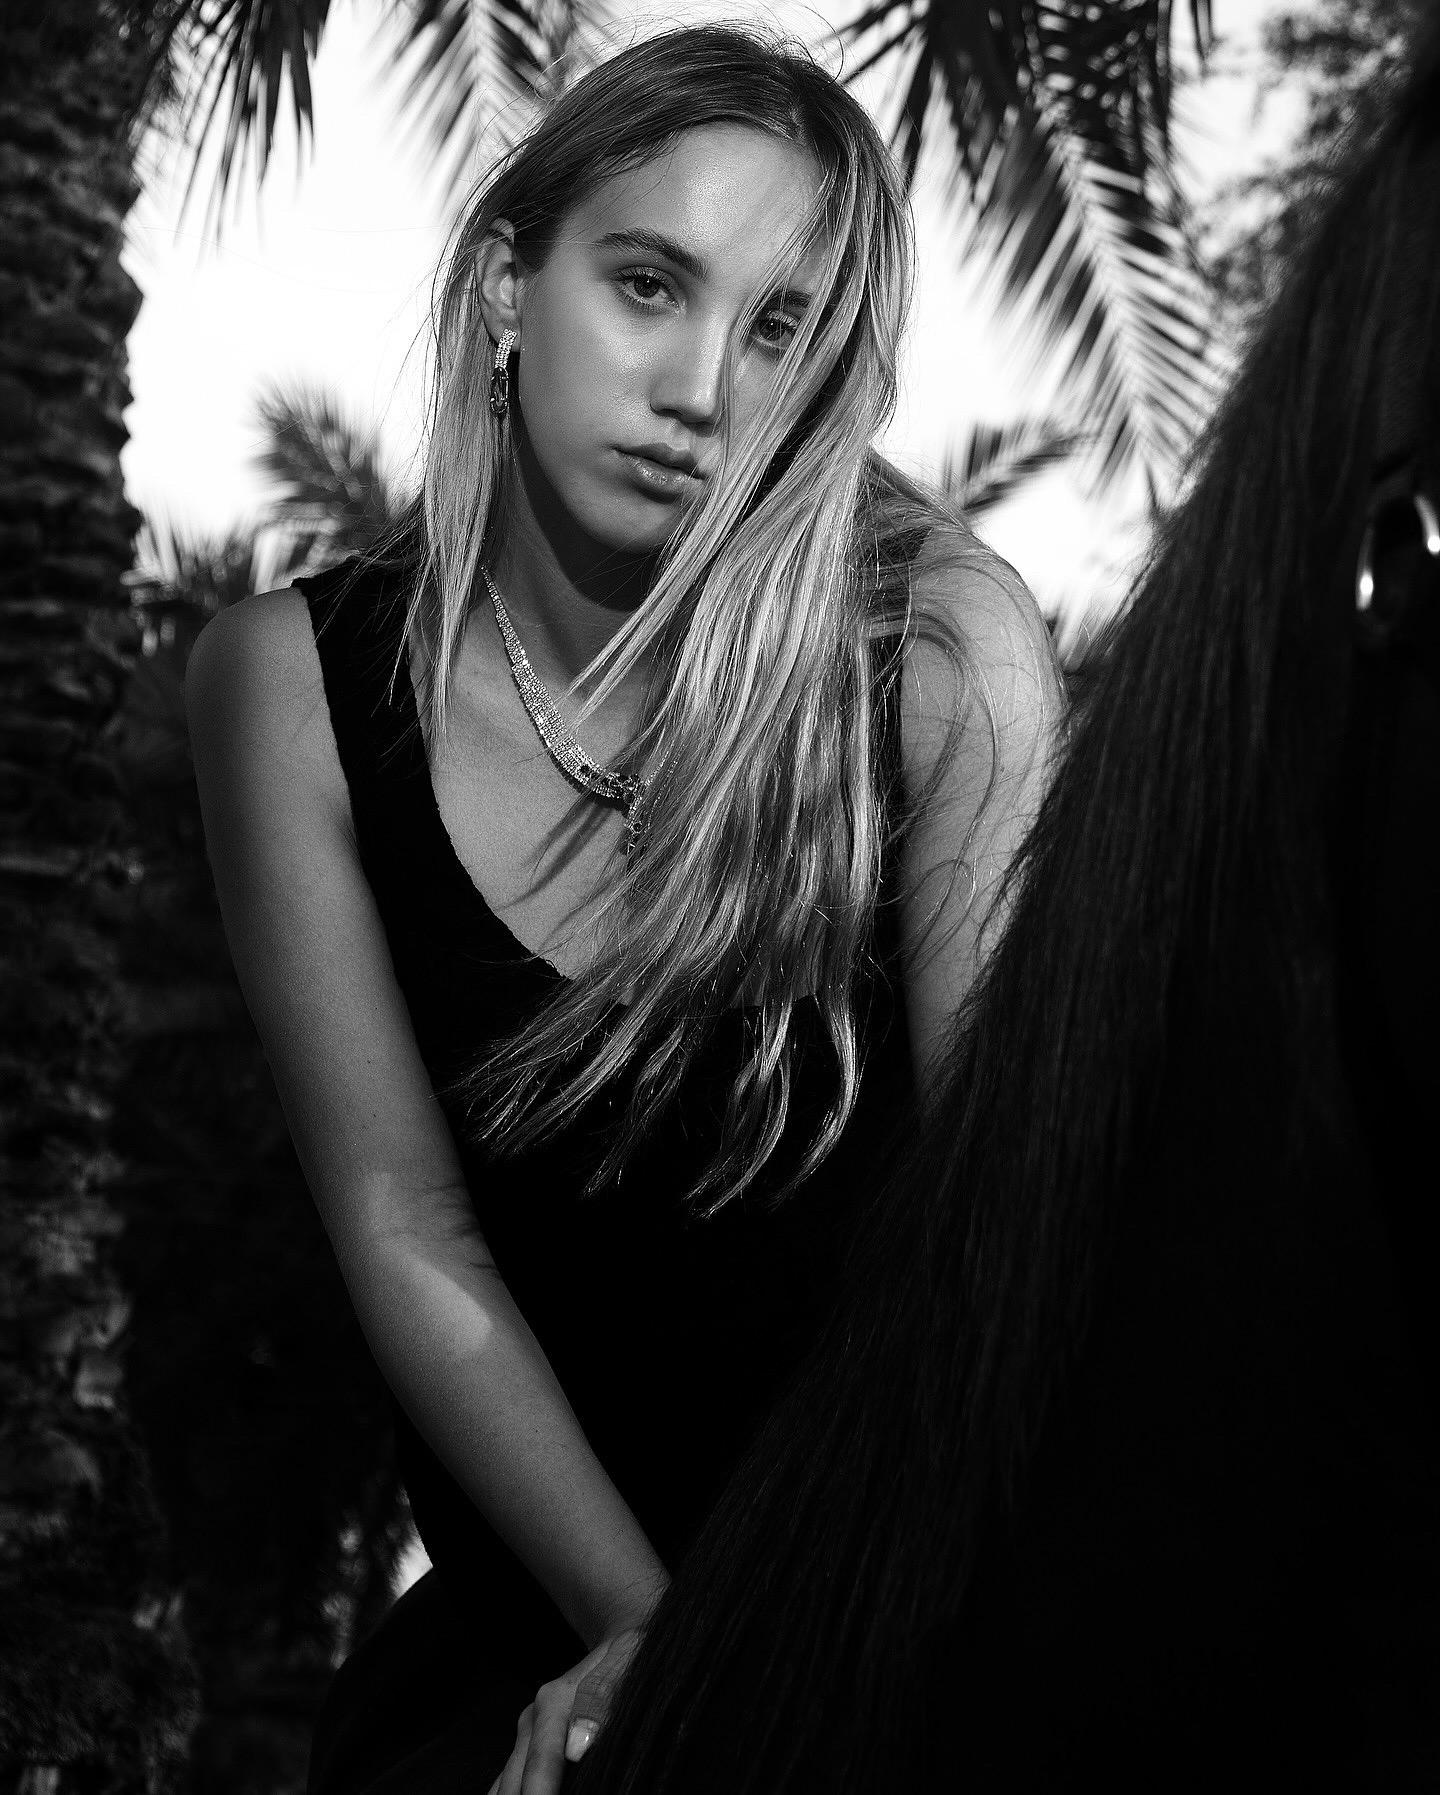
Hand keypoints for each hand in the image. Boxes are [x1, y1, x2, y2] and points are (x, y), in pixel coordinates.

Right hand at [486, 1628, 643, 1794]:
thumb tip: (576, 1747)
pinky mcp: (528, 1745)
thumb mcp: (628, 1659)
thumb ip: (602, 1696)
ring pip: (506, 1785)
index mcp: (555, 1701)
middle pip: (516, 1784)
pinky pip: (508, 1781)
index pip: (541, 1767)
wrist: (623, 1634)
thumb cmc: (633, 1651)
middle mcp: (534, 1719)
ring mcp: (528, 1734)